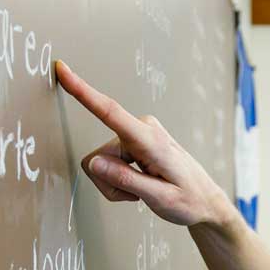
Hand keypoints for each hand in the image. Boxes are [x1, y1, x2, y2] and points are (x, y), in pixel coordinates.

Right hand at [54, 60, 231, 227]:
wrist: (206, 200)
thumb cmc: (188, 200)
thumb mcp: (160, 198)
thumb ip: (125, 180)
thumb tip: (94, 163)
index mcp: (149, 139)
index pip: (109, 111)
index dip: (82, 90)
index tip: (63, 69)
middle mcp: (142, 128)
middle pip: (99, 158)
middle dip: (109, 182)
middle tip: (135, 195)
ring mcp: (138, 132)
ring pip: (102, 162)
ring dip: (115, 183)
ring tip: (141, 191)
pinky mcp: (135, 138)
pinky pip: (110, 161)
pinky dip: (120, 179)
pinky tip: (140, 184)